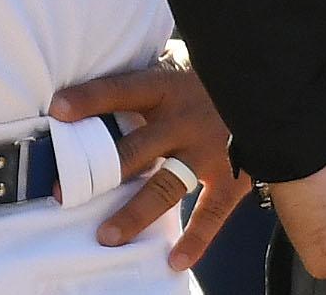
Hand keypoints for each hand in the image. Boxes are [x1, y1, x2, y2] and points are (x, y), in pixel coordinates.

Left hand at [51, 54, 251, 271]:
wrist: (268, 93)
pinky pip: (212, 213)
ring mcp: (208, 152)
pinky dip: (196, 239)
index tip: (57, 111)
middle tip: (65, 193)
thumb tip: (97, 70)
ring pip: (166, 187)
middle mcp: (184, 121)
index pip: (121, 90)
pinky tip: (175, 260)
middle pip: (136, 148)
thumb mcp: (177, 65)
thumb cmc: (209, 78)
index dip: (90, 99)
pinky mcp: (232, 177)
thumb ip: (145, 79)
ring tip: (107, 235)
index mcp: (166, 87)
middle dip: (99, 171)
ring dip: (135, 213)